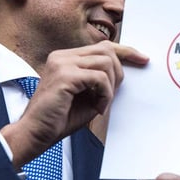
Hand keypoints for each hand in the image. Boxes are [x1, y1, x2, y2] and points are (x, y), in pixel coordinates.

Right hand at [1, 41, 148, 166]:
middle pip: (107, 51)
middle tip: (110, 96)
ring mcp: (62, 63)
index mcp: (66, 58)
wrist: (35, 133)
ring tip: (101, 103)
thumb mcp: (88, 95)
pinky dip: (105, 94)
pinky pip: (100, 78)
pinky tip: (97, 107)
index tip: (143, 59)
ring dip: (110, 87)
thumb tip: (125, 71)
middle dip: (118, 74)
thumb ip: (102, 81)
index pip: (102, 46)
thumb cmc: (61, 118)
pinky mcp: (65, 75)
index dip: (126, 51)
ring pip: (106, 63)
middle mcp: (62, 56)